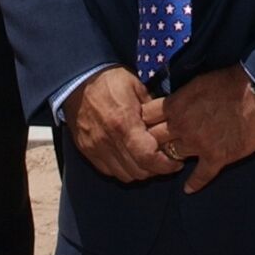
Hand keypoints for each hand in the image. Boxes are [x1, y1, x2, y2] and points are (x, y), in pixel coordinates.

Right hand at [64, 67, 181, 182]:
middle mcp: (109, 140)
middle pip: (138, 171)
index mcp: (124, 123)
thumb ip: (153, 110)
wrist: (78, 80)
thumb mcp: (137, 87)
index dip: (165, 165)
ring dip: (139, 171)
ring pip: (124, 175)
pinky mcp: (87, 150)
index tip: (176, 163)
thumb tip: (168, 124)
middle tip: (165, 161)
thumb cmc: (110, 80)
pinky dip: (122, 169)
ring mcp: (96, 148)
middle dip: (155, 170)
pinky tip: (129, 157)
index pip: (148, 157)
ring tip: (148, 160)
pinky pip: (109, 170)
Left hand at [149, 64, 254, 193]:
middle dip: (150, 144)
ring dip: (170, 161)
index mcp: (176, 104)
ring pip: (172, 158)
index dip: (141, 123)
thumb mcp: (198, 82)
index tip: (142, 128)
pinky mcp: (217, 157)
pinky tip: (189, 188)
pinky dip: (194, 183)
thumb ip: (181, 98)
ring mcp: (198, 143)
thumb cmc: (232, 81)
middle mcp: (182, 125)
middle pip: (153, 140)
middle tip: (150, 150)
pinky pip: (200, 176)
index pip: (145, 118)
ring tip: (169, 165)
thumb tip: (172, 105)